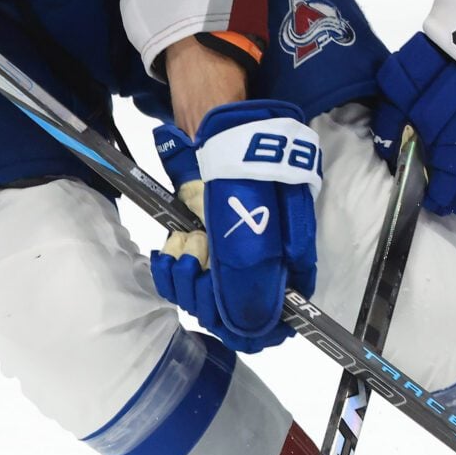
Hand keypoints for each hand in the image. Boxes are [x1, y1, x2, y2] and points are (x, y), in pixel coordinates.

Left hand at [148, 100, 321, 352]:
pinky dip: (170, 270)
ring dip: (185, 280)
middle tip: (196, 268)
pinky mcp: (199, 246)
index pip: (278, 317)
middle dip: (208, 299)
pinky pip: (182, 278)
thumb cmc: (246, 166)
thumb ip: (253, 273)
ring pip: (205, 297)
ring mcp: (227, 255)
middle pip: (236, 314)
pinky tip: (168, 251)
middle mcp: (260, 263)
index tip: (226, 319)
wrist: (215, 126)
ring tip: (181, 250)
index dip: (253, 328)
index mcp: (287, 260)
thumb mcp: (255, 219)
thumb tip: (253, 324)